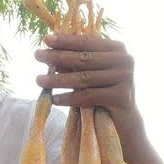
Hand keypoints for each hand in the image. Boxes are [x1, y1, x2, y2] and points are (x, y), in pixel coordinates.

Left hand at [32, 32, 163, 163]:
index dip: (66, 40)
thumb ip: (75, 63)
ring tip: (39, 81)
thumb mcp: (90, 74)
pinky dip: (70, 98)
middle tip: (37, 55)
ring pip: (84, 78)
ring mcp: (126, 78)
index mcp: (118, 49)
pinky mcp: (122, 97)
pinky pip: (89, 96)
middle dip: (58, 57)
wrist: (124, 124)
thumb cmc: (103, 95)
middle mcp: (125, 60)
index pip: (87, 42)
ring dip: (59, 79)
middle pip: (84, 58)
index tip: (45, 39)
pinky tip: (54, 99)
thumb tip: (49, 52)